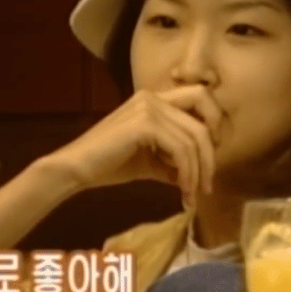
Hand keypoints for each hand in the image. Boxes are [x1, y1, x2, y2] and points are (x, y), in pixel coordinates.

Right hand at [51, 86, 222, 202]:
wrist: (76, 169)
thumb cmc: (109, 164)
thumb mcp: (151, 161)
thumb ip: (175, 161)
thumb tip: (199, 175)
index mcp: (155, 99)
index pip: (201, 97)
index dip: (214, 124)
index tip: (209, 158)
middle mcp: (154, 96)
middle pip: (205, 111)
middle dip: (211, 150)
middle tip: (207, 182)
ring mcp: (149, 107)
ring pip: (195, 136)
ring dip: (199, 170)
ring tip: (192, 195)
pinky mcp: (144, 124)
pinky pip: (181, 148)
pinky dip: (187, 172)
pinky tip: (182, 190)